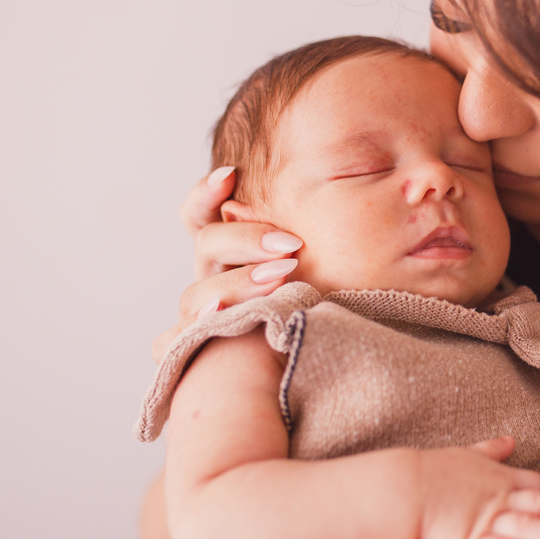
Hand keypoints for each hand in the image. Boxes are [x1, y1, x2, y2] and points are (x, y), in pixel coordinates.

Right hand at [152, 167, 303, 362]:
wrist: (310, 364)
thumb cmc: (321, 301)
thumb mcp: (318, 261)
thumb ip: (319, 225)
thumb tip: (370, 181)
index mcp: (230, 252)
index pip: (201, 213)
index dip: (206, 193)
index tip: (230, 174)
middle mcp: (211, 279)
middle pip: (207, 246)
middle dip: (246, 239)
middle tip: (291, 245)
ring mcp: (199, 316)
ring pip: (194, 296)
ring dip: (234, 286)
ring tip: (278, 282)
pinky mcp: (193, 353)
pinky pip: (169, 345)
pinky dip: (184, 336)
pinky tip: (214, 325)